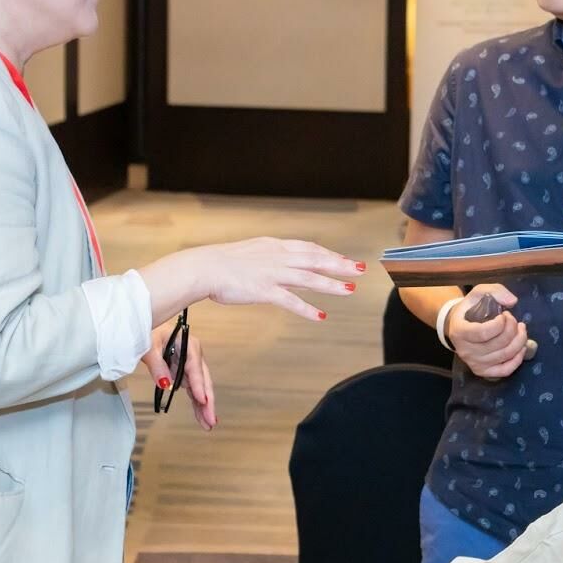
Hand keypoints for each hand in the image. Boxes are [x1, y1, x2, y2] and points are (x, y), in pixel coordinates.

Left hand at [140, 319, 216, 430]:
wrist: (148, 329)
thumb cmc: (149, 333)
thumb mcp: (149, 347)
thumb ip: (157, 365)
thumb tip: (165, 384)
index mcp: (188, 345)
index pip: (195, 367)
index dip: (199, 385)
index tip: (203, 400)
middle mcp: (194, 355)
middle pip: (203, 380)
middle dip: (207, 401)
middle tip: (211, 420)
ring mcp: (192, 365)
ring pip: (200, 388)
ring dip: (204, 406)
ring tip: (208, 424)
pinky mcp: (186, 373)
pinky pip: (193, 390)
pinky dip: (197, 403)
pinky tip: (201, 417)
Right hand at [190, 237, 362, 321]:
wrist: (203, 267)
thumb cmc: (222, 262)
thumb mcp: (251, 253)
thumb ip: (272, 259)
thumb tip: (287, 266)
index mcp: (274, 246)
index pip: (308, 248)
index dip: (328, 253)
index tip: (344, 259)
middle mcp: (277, 257)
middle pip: (315, 259)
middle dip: (339, 264)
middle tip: (359, 269)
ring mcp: (272, 273)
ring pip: (309, 278)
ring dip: (331, 284)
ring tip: (350, 290)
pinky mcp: (264, 290)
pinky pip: (291, 300)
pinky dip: (307, 308)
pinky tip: (321, 316)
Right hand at [445, 285, 529, 379]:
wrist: (457, 327)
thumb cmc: (469, 310)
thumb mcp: (477, 293)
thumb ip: (494, 291)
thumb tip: (512, 301)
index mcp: (460, 331)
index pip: (484, 332)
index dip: (501, 323)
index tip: (504, 314)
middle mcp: (465, 351)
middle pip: (499, 344)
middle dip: (513, 329)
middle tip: (514, 320)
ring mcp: (474, 363)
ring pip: (505, 355)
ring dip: (519, 341)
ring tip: (520, 329)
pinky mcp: (483, 371)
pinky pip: (505, 370)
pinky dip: (518, 359)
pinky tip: (521, 347)